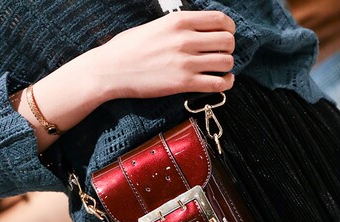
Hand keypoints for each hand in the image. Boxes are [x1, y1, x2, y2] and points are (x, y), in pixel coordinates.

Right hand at [87, 11, 235, 100]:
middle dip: (228, 49)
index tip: (225, 36)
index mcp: (179, 21)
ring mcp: (186, 62)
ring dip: (227, 67)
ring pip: (226, 62)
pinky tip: (222, 83)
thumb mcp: (155, 26)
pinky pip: (218, 83)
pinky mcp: (184, 83)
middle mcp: (186, 39)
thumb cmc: (127, 49)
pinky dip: (225, 84)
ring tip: (220, 71)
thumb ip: (178, 27)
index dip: (229, 29)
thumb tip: (197, 33)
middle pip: (228, 41)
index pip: (220, 20)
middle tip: (221, 56)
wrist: (111, 70)